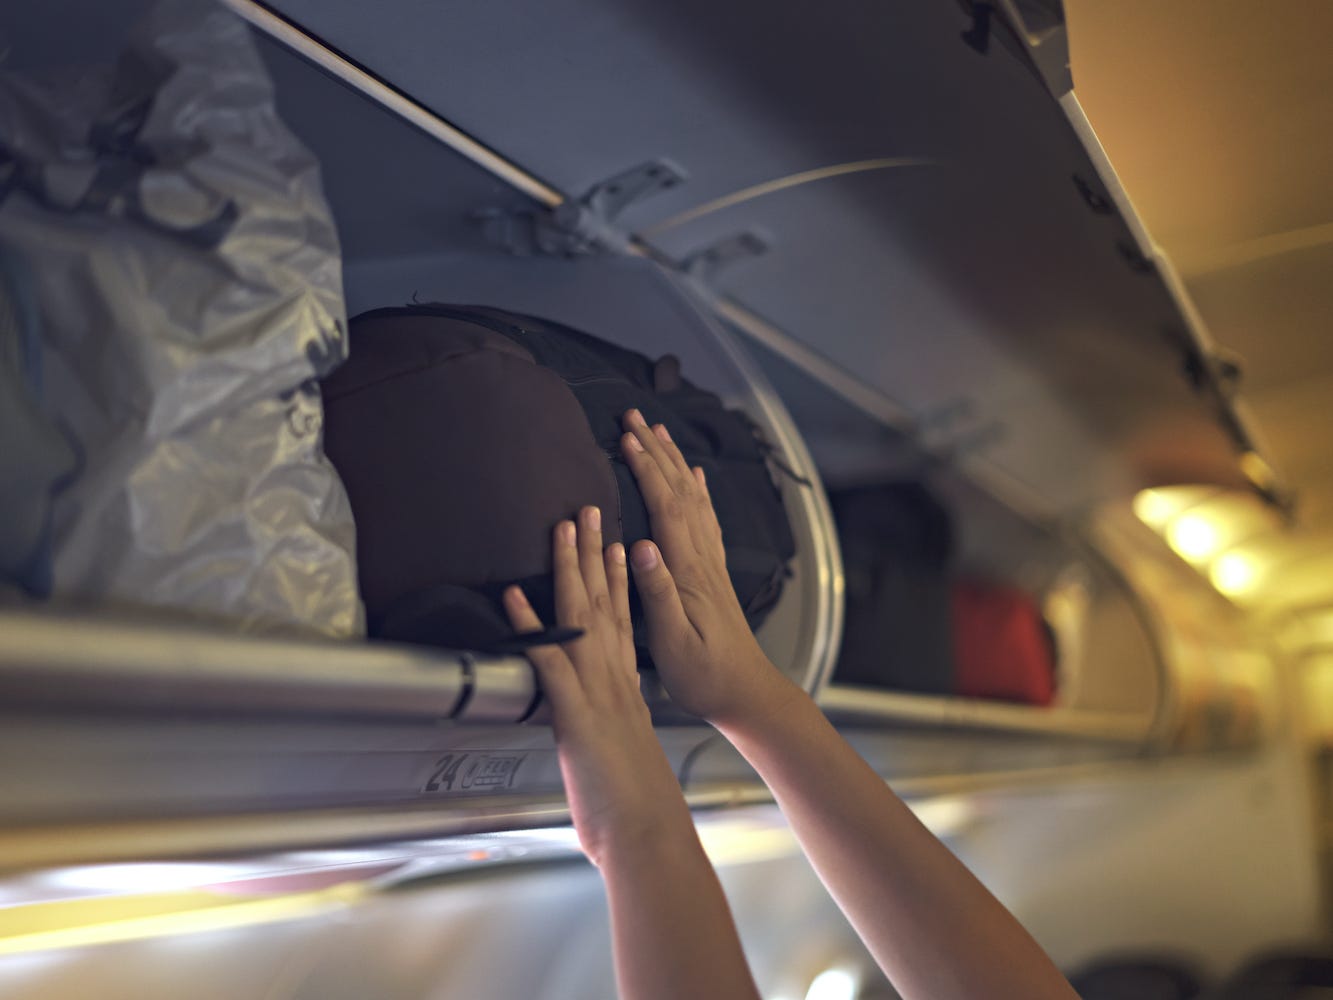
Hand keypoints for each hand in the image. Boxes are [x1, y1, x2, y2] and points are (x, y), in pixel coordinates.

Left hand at [504, 505, 693, 866]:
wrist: (646, 835)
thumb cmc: (632, 810)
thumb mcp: (621, 762)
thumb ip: (609, 738)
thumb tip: (602, 737)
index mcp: (627, 693)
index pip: (624, 624)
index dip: (619, 583)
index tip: (617, 547)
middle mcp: (615, 683)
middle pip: (605, 606)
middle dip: (595, 555)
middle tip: (588, 512)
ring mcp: (597, 694)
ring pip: (583, 618)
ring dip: (569, 570)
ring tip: (561, 528)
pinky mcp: (577, 714)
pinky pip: (550, 660)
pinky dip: (530, 625)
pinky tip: (513, 596)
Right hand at [619, 409, 795, 724]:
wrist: (746, 693)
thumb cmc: (705, 676)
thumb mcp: (673, 642)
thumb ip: (658, 593)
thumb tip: (642, 546)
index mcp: (688, 572)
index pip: (665, 507)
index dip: (645, 469)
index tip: (625, 437)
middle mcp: (703, 559)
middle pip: (680, 491)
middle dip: (657, 450)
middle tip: (635, 416)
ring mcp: (712, 564)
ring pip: (693, 498)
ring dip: (675, 462)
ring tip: (660, 432)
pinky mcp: (714, 574)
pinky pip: (706, 519)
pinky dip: (699, 491)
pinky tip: (696, 478)